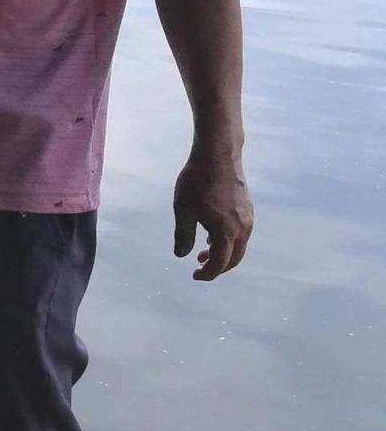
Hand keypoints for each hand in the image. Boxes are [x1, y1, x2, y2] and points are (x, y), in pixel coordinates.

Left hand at [172, 144, 252, 280]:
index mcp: (227, 231)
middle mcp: (243, 228)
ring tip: (203, 252)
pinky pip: (242, 233)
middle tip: (199, 267)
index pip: (220, 263)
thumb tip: (181, 255)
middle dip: (217, 267)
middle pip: (234, 258)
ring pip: (239, 246)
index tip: (195, 275)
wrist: (218, 155)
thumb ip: (183, 235)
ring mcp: (249, 218)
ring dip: (223, 253)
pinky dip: (229, 241)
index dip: (208, 273)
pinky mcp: (248, 209)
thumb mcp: (183, 210)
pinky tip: (212, 235)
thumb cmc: (197, 182)